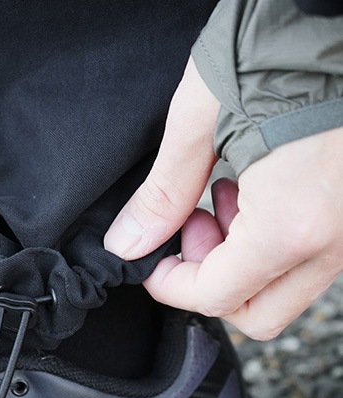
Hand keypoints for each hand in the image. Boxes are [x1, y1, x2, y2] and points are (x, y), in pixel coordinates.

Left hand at [104, 57, 342, 340]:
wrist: (337, 4)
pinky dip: (274, 242)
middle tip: (191, 229)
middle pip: (260, 313)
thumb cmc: (274, 46)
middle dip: (212, 283)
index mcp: (292, 226)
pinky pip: (312, 256)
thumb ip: (164, 195)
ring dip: (242, 262)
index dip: (171, 287)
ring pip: (287, 288)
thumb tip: (129, 244)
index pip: (218, 297)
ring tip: (223, 196)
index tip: (152, 261)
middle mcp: (334, 240)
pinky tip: (257, 189)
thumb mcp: (201, 119)